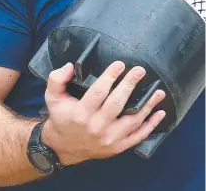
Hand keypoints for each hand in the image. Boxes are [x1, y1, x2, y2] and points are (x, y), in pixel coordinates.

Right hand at [42, 61, 165, 165]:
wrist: (63, 147)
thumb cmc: (60, 117)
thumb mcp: (52, 96)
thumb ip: (56, 78)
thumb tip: (70, 66)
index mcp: (81, 114)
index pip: (98, 92)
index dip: (110, 76)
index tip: (119, 64)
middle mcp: (96, 128)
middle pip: (117, 104)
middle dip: (129, 85)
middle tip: (139, 70)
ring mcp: (109, 140)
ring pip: (132, 121)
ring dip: (147, 105)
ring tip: (158, 91)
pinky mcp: (118, 147)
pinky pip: (138, 136)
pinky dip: (151, 125)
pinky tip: (160, 112)